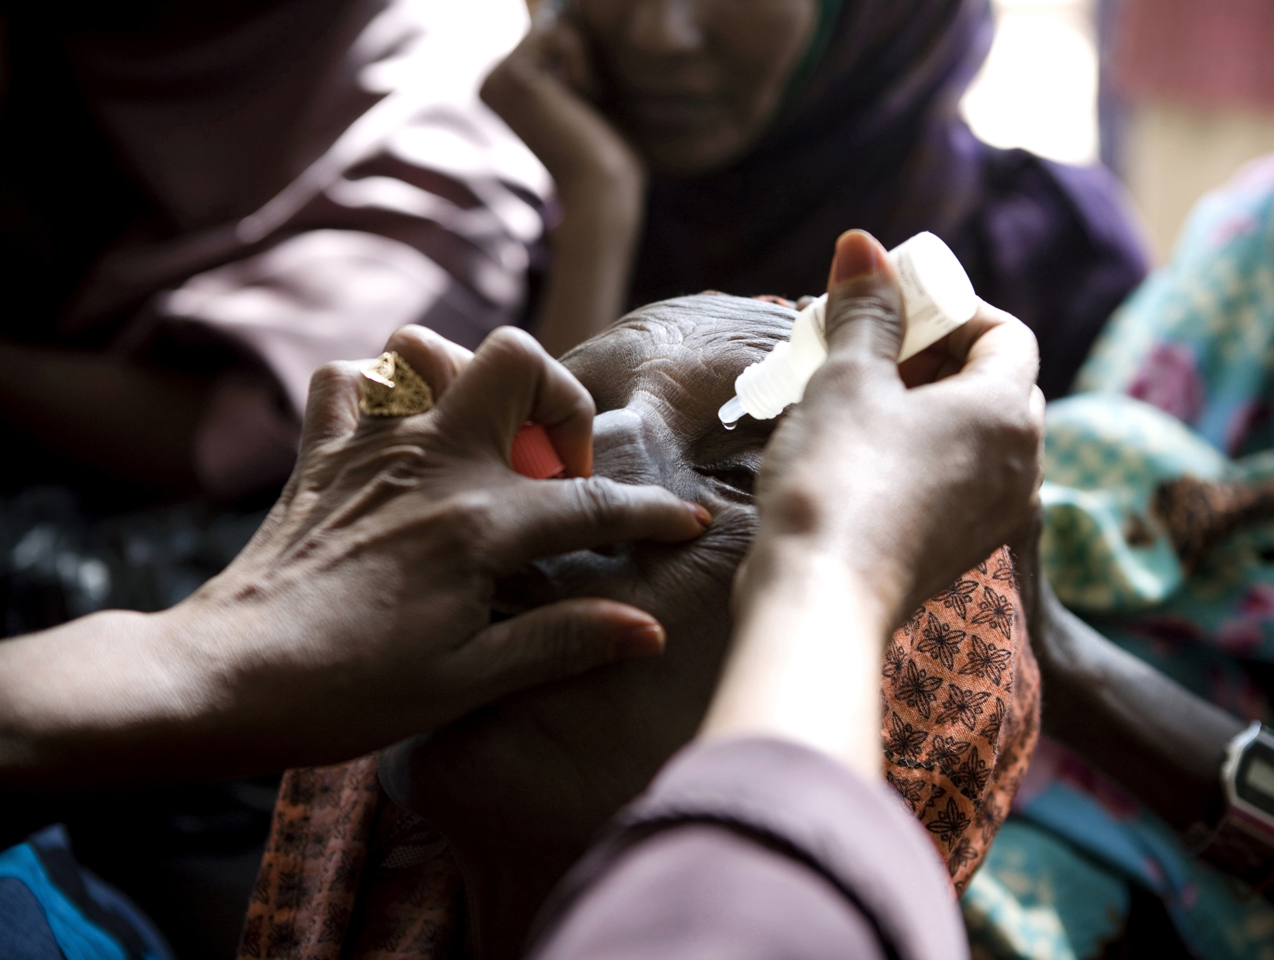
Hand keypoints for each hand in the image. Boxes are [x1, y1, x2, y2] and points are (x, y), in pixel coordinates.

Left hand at [0, 324, 706, 784]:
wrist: (225, 680)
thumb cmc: (348, 692)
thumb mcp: (468, 681)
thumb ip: (563, 641)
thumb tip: (648, 628)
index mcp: (477, 525)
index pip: (590, 502)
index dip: (652, 512)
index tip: (687, 521)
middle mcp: (429, 463)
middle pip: (515, 357)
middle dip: (556, 397)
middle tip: (552, 467)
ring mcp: (370, 447)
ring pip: (425, 345)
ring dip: (466, 381)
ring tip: (481, 443)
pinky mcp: (322, 452)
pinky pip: (351, 378)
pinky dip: (382, 392)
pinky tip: (401, 440)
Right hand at [481, 12, 646, 355]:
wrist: (599, 190)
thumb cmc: (604, 154)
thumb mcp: (590, 92)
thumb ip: (574, 50)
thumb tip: (556, 4)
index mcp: (505, 89)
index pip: (551, 38)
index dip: (581, 61)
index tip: (582, 106)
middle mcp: (491, 82)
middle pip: (552, 27)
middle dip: (582, 60)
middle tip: (584, 109)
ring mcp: (495, 77)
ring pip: (556, 28)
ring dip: (584, 63)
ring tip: (581, 107)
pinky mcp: (510, 73)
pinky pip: (558, 33)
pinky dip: (581, 63)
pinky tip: (578, 102)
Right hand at [747, 229, 1044, 624]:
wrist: (820, 600)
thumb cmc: (837, 480)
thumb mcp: (848, 378)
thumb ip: (865, 310)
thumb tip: (862, 246)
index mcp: (1006, 413)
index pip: (1006, 333)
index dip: (953, 308)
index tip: (895, 306)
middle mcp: (1021, 466)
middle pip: (992, 384)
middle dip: (931, 355)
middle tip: (867, 347)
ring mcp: (995, 515)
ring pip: (971, 436)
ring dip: (921, 404)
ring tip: (854, 397)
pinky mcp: (961, 550)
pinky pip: (954, 480)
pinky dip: (918, 453)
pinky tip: (857, 453)